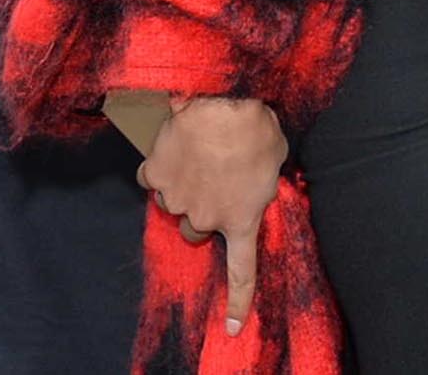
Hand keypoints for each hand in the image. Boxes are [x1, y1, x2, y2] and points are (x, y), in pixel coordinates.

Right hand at [138, 96, 287, 337]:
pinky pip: (151, 177)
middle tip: (211, 180)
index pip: (242, 273)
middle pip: (194, 230)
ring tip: (196, 152)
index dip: (238, 303)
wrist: (224, 99)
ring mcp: (177, 198)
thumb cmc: (257, 126)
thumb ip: (261, 182)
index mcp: (241, 220)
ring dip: (181, 186)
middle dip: (200, 211)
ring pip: (172, 203)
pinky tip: (170, 146)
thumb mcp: (276, 158)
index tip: (234, 327)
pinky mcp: (156, 174)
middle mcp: (205, 218)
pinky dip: (159, 166)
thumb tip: (253, 179)